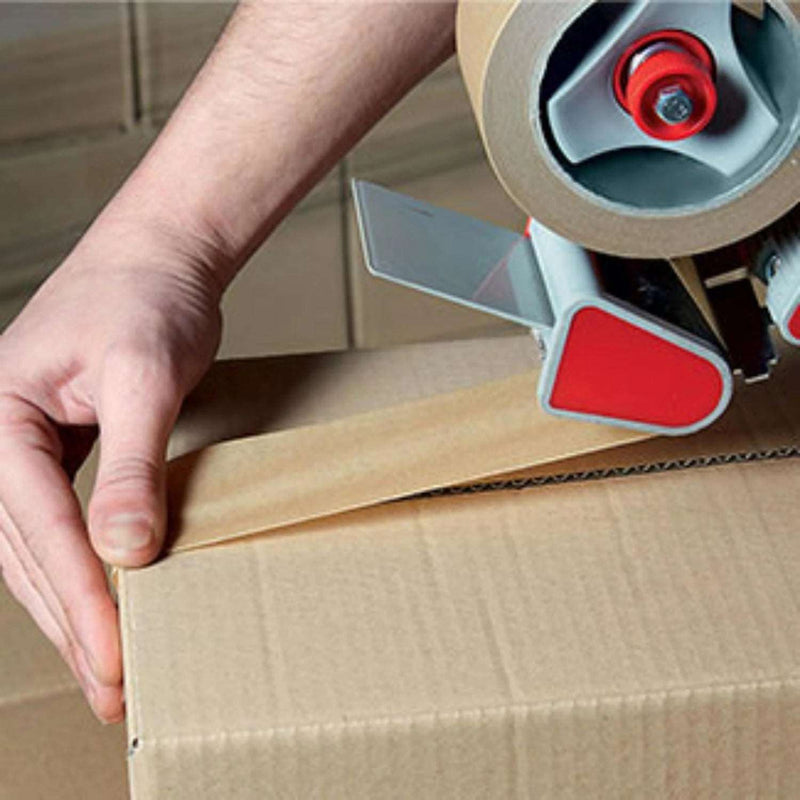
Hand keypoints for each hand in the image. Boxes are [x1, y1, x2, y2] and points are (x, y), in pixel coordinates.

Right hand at [0, 215, 222, 721]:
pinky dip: (79, 570)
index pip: (39, 525)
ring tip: (107, 670)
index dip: (80, 595)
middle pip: (27, 552)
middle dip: (72, 622)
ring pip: (37, 549)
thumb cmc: (147, 301)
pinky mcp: (58, 450)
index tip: (117, 655)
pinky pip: (58, 524)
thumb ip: (132, 463)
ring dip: (72, 609)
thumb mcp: (145, 376)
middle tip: (112, 690)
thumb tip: (125, 552)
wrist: (159, 260)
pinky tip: (103, 604)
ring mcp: (23, 447)